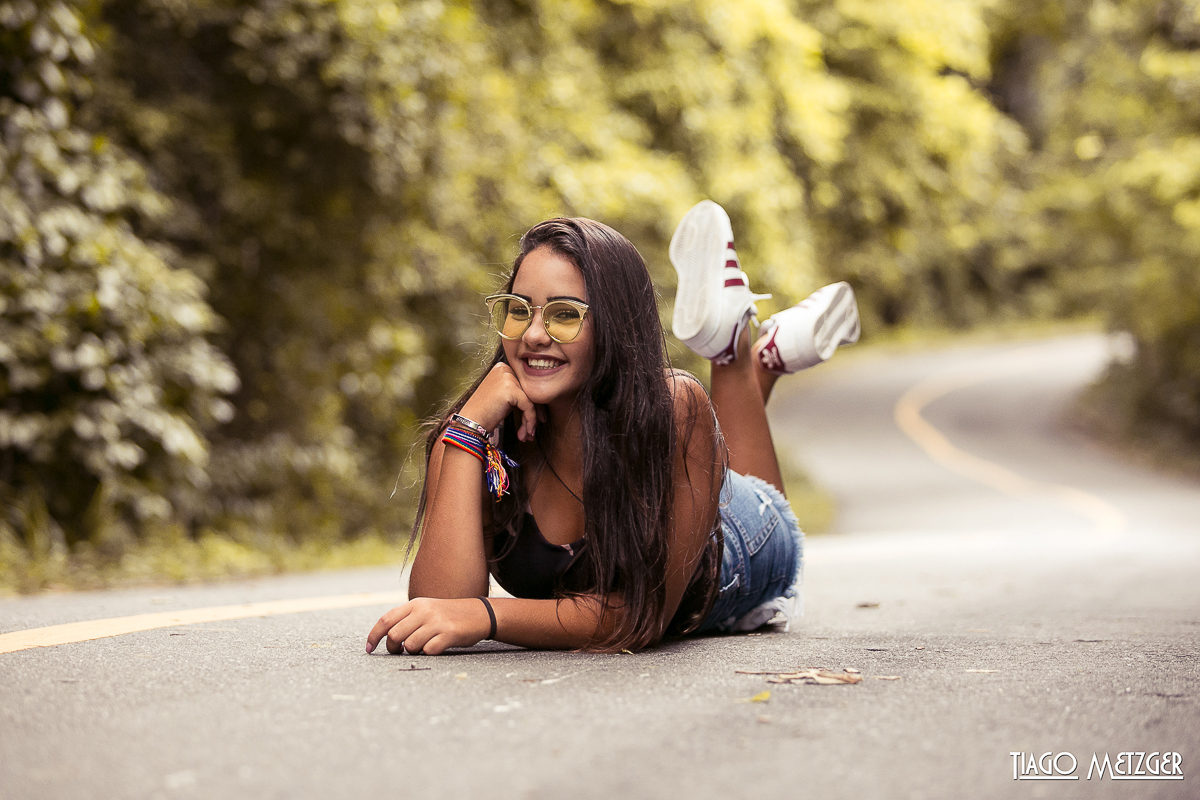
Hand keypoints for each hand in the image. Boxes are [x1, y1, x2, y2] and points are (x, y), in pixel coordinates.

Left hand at [365, 597, 491, 655]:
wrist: (479, 614)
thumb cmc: (449, 615)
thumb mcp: (427, 609)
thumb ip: (407, 618)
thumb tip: (385, 636)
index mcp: (415, 604)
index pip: (386, 620)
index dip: (374, 636)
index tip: (369, 648)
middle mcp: (424, 611)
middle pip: (394, 635)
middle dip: (393, 648)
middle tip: (399, 651)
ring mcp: (436, 622)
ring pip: (410, 645)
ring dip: (413, 651)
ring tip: (422, 646)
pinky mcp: (449, 633)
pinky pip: (428, 650)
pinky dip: (429, 653)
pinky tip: (436, 647)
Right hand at [459, 362, 538, 440]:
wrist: (470, 422)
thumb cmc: (485, 412)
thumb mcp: (503, 397)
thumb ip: (518, 393)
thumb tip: (540, 400)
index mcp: (502, 367)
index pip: (524, 385)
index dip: (533, 403)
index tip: (537, 419)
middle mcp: (505, 369)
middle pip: (529, 391)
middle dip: (534, 413)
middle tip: (533, 429)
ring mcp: (507, 377)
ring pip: (530, 400)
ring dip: (530, 420)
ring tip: (527, 435)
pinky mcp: (510, 389)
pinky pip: (528, 406)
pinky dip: (530, 421)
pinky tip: (526, 432)